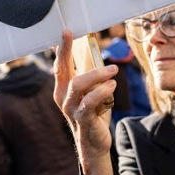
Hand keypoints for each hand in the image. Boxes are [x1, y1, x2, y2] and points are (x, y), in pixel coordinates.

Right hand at [54, 30, 117, 160]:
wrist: (94, 143)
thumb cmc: (94, 113)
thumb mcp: (92, 92)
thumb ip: (92, 77)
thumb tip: (100, 55)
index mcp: (63, 88)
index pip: (61, 64)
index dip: (63, 47)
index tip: (66, 31)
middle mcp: (63, 97)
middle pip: (63, 70)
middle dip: (70, 52)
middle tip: (85, 39)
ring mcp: (70, 109)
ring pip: (78, 84)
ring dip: (97, 74)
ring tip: (113, 72)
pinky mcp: (82, 119)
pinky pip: (90, 101)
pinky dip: (102, 91)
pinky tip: (111, 86)